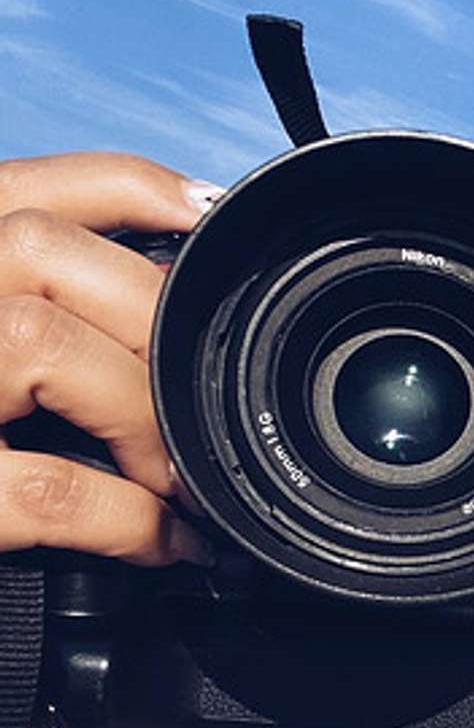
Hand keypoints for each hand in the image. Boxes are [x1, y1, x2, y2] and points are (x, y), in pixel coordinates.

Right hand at [0, 152, 219, 567]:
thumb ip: (34, 314)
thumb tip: (157, 302)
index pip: (17, 186)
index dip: (122, 187)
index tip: (200, 216)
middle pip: (39, 251)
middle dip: (148, 319)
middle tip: (195, 391)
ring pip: (37, 343)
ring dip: (139, 411)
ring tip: (173, 471)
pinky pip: (49, 487)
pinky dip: (130, 517)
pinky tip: (161, 541)